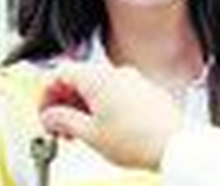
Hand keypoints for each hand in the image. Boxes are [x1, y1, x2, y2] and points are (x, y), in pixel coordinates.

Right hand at [38, 63, 183, 169]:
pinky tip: (102, 129)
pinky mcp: (145, 92)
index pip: (60, 73)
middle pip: (78, 79)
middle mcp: (116, 73)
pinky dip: (102, 107)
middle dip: (63, 103)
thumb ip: (63, 121)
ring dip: (82, 107)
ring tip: (79, 133)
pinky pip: (115, 92)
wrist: (175, 146)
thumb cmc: (138, 140)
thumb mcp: (90, 135)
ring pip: (97, 87)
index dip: (46, 94)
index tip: (44, 114)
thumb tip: (50, 116)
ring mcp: (132, 81)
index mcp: (97, 77)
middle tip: (58, 128)